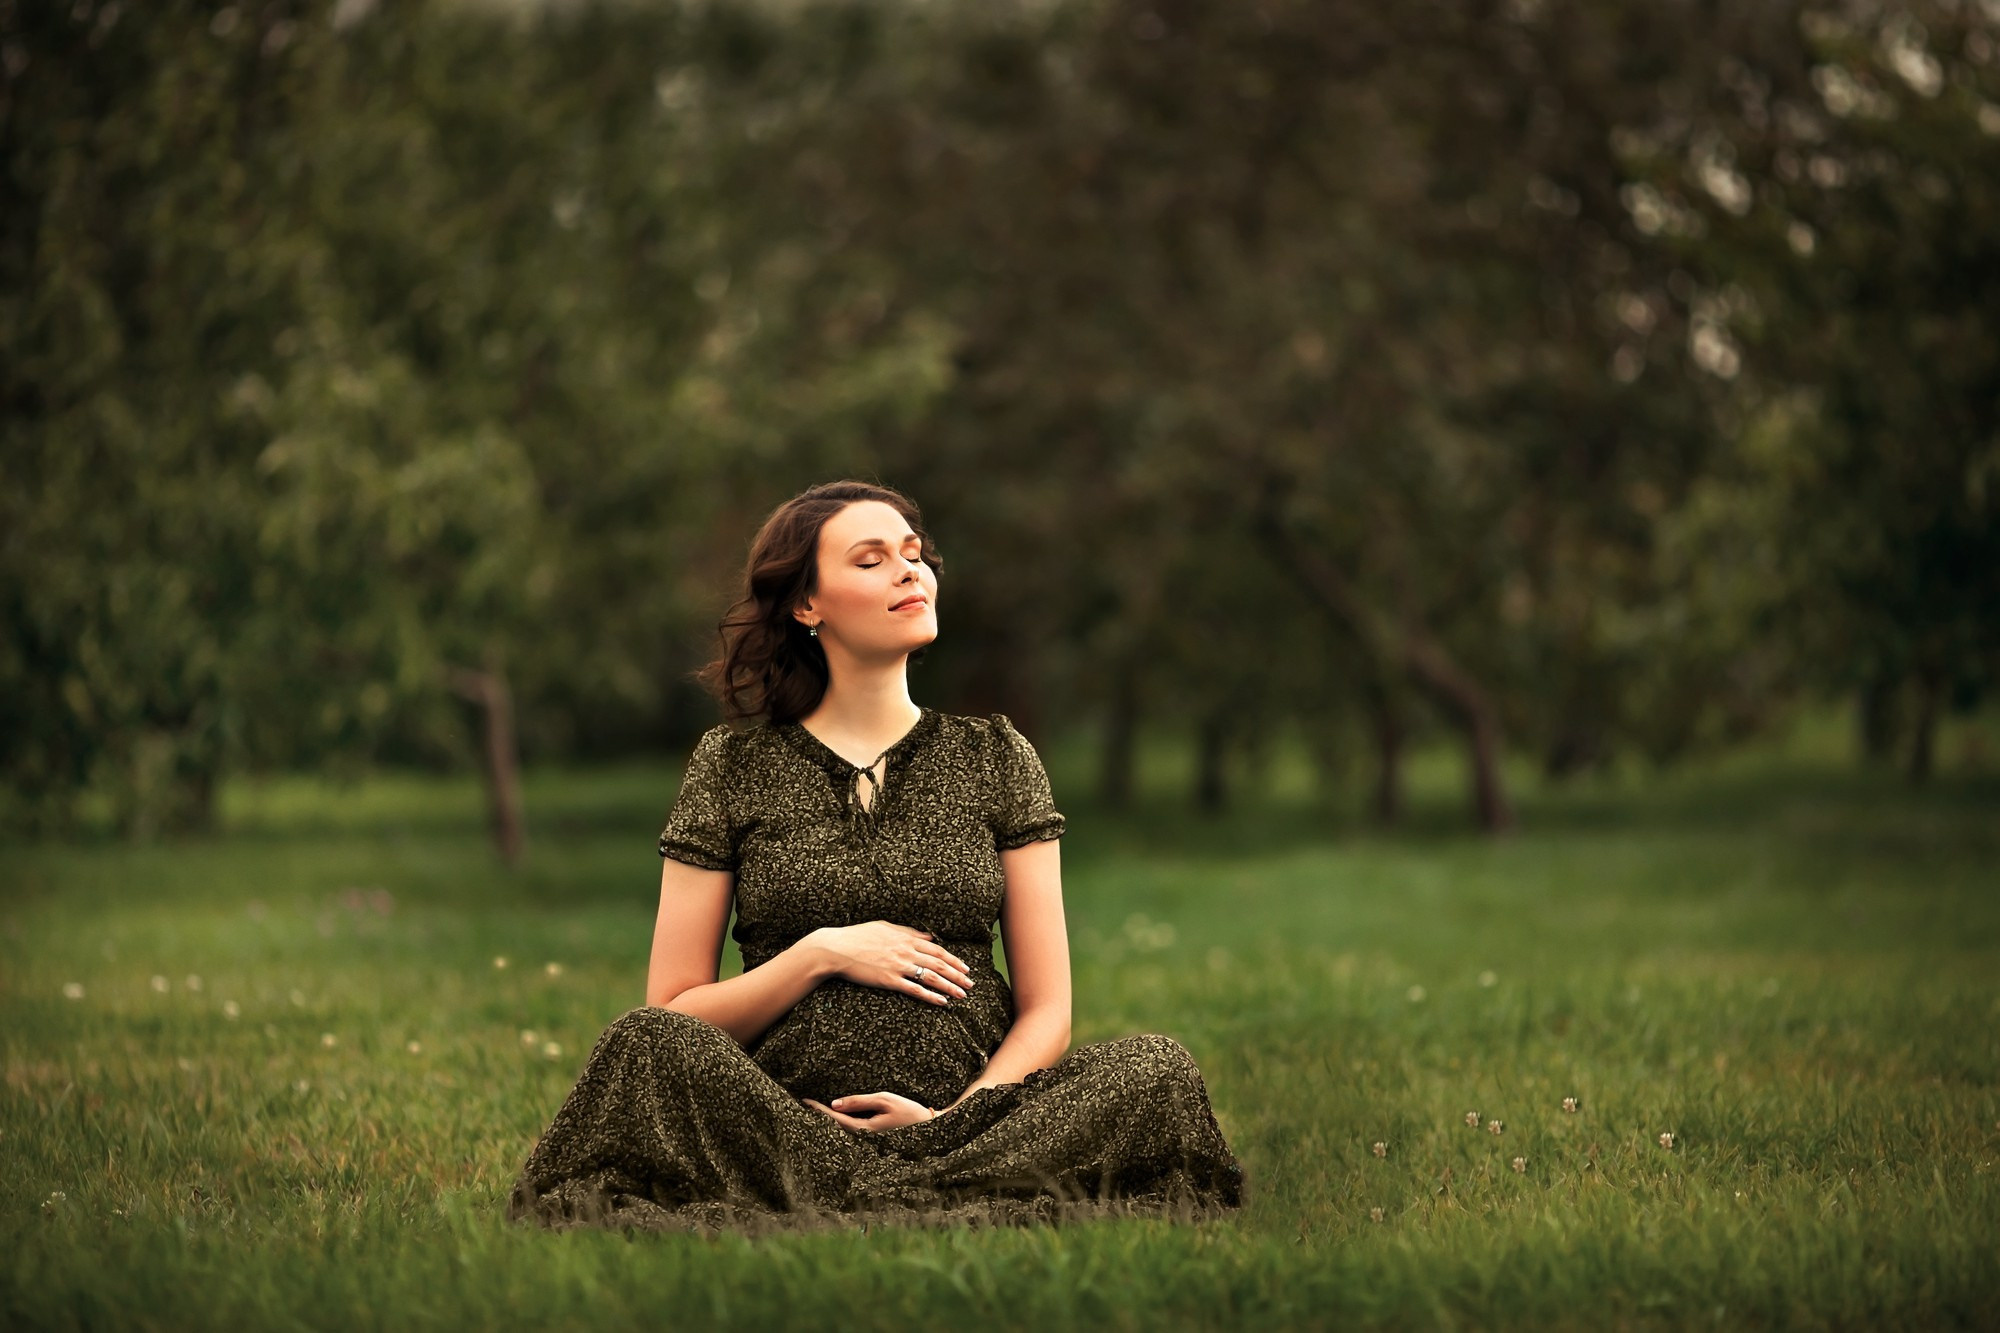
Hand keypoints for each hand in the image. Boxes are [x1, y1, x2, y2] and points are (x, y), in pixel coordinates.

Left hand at [801, 1091, 935, 1131]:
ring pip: (844, 1131)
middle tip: (804, 1106)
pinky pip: (853, 1132)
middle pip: (836, 1128)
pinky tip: (838, 1118)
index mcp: (864, 1129)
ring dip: (831, 1121)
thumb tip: (835, 1103)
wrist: (931, 1130)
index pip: (835, 1118)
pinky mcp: (874, 1141)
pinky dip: (843, 1124)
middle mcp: (864, 1139)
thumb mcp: (885, 1100)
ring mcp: (869, 1142)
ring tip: (817, 1111)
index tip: (805, 1101)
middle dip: (821, 1117)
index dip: (819, 1110)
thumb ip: (860, 1101)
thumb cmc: (909, 1112)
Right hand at [810, 921, 974, 1005]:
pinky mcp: (889, 980)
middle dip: (957, 975)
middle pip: (939, 964)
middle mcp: (906, 951)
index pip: (937, 949)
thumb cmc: (858, 936)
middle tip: (970, 984)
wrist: (837, 948)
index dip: (954, 960)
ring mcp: (898, 966)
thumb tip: (928, 936)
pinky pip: (915, 989)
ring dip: (949, 986)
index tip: (965, 968)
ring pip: (931, 977)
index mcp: (906, 938)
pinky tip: (942, 1002)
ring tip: (962, 995)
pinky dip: (930, 996)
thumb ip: (909, 932)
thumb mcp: (886, 927)